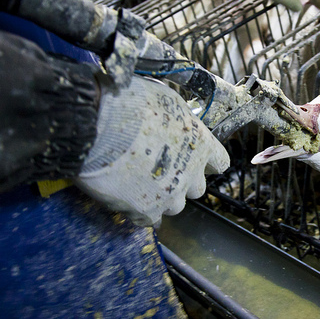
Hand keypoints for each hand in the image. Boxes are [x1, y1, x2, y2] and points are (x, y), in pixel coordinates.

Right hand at [73, 76, 228, 225]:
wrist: (100, 124)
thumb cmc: (131, 105)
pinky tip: (126, 197)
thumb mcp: (166, 100)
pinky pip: (148, 218)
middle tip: (161, 169)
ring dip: (161, 196)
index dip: (207, 162)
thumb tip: (174, 122)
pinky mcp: (145, 210)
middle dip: (183, 181)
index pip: (220, 162)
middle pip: (197, 188)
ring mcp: (169, 194)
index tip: (198, 160)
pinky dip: (138, 209)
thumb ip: (177, 120)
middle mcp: (190, 173)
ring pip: (174, 205)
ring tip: (139, 182)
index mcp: (200, 144)